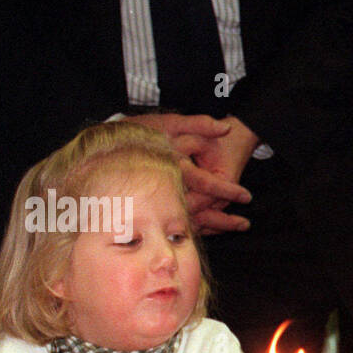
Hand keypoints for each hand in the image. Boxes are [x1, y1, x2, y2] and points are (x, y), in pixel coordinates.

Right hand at [124, 113, 252, 233]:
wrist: (107, 146)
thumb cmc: (141, 131)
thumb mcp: (171, 122)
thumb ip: (200, 124)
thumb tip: (226, 129)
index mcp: (171, 166)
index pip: (204, 183)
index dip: (227, 190)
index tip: (245, 195)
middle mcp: (165, 188)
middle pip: (199, 210)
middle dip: (223, 220)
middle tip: (245, 224)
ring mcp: (157, 202)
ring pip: (191, 221)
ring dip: (215, 227)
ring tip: (239, 227)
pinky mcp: (154, 210)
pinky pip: (179, 224)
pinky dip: (200, 228)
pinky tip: (215, 231)